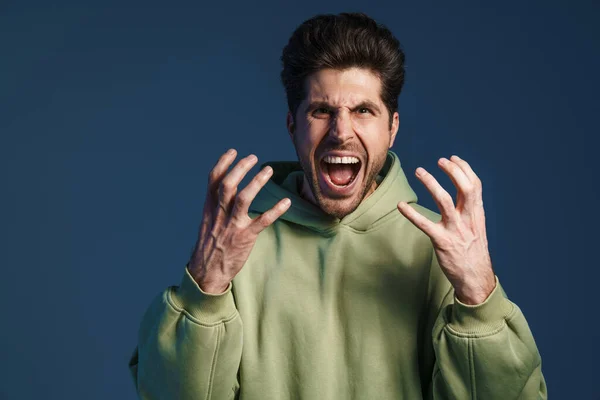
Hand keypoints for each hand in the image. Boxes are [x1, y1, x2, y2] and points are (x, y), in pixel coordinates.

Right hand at [188, 149, 290, 293]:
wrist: (206, 273)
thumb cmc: (210, 246)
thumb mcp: (207, 222)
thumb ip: (216, 205)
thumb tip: (225, 189)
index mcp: (209, 208)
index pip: (213, 180)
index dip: (223, 163)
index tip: (234, 151)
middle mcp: (219, 214)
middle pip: (228, 185)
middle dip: (240, 168)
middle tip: (253, 158)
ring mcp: (232, 225)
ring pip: (243, 198)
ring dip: (257, 182)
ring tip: (268, 170)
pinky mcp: (245, 237)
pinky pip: (262, 221)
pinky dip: (275, 210)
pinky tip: (286, 202)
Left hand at [397, 155, 495, 304]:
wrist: (475, 279)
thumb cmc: (473, 252)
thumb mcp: (476, 228)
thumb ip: (469, 211)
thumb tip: (461, 193)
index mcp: (477, 214)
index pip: (475, 185)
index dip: (465, 169)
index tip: (453, 158)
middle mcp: (468, 219)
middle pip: (464, 188)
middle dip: (453, 171)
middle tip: (439, 161)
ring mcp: (455, 230)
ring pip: (444, 201)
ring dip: (431, 183)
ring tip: (420, 171)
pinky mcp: (442, 242)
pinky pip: (424, 224)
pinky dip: (411, 214)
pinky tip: (401, 205)